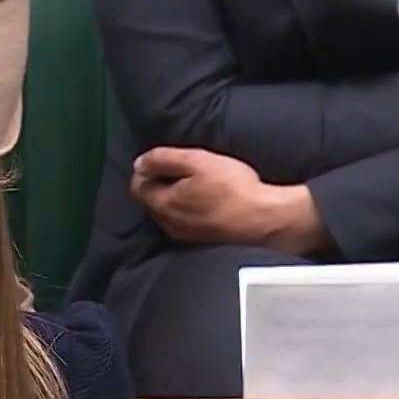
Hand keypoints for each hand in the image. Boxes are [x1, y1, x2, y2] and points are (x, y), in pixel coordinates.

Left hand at [130, 147, 328, 254]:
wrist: (261, 219)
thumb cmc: (230, 186)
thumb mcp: (196, 161)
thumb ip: (164, 159)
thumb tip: (139, 163)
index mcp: (162, 203)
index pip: (137, 187)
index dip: (147, 170)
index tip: (166, 159)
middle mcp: (166, 223)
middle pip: (150, 200)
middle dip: (159, 183)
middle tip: (182, 168)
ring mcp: (182, 234)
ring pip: (166, 211)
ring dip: (173, 196)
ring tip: (195, 182)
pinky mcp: (198, 239)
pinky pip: (181, 220)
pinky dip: (186, 208)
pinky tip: (205, 199)